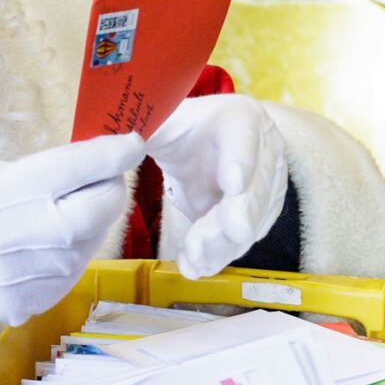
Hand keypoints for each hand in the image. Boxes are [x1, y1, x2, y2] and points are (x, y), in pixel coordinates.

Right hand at [0, 134, 143, 328]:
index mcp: (7, 194)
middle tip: (101, 177)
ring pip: (93, 239)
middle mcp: (27, 237)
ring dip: (89, 220)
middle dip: (110, 186)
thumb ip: (36, 172)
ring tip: (61, 212)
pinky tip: (43, 244)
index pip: (81, 167)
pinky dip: (70, 251)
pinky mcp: (37, 301)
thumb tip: (87, 164)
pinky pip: (73, 268)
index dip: (116, 152)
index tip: (131, 143)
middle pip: (103, 207)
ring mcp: (35, 275)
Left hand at [148, 94, 288, 276]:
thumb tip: (118, 144)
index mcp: (239, 118)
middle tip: (205, 241)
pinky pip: (241, 239)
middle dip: (233, 216)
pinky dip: (219, 254)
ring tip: (193, 259)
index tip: (233, 183)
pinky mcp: (257, 216)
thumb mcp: (161, 124)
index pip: (245, 134)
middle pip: (255, 186)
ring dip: (222, 244)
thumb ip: (143, 130)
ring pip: (251, 220)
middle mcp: (264, 151)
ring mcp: (266, 186)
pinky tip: (195, 265)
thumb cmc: (180, 132)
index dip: (241, 159)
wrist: (199, 148)